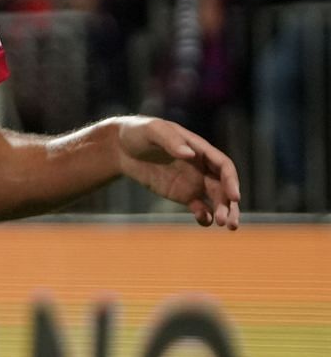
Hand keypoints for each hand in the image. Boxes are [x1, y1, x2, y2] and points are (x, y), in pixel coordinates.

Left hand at [114, 117, 240, 228]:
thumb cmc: (139, 133)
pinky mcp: (182, 194)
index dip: (231, 182)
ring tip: (223, 225)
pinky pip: (199, 207)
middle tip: (228, 223)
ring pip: (216, 200)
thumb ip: (171, 141)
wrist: (122, 148)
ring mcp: (194, 182)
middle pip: (224, 188)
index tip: (234, 197)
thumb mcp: (153, 131)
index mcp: (201, 150)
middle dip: (230, 205)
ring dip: (222, 212)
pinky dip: (204, 216)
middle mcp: (202, 167)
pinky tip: (204, 221)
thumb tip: (190, 154)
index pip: (224, 167)